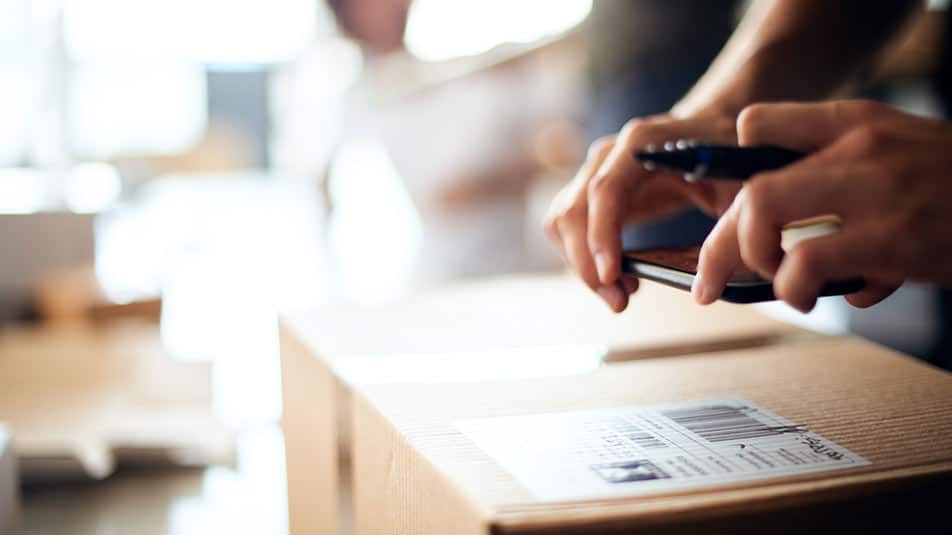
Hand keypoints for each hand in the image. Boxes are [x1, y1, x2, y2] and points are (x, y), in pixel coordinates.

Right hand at [544, 113, 740, 311]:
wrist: (710, 127)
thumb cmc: (725, 155)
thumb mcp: (739, 187)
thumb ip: (727, 231)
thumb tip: (704, 289)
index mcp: (642, 142)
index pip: (605, 190)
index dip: (602, 235)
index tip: (611, 276)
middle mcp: (609, 153)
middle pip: (573, 211)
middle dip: (587, 264)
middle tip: (618, 302)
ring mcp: (593, 170)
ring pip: (562, 222)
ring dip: (580, 264)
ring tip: (620, 293)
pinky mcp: (588, 190)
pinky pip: (566, 226)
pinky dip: (580, 257)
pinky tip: (614, 275)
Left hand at [695, 99, 951, 311]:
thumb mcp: (900, 153)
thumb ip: (843, 179)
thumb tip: (798, 248)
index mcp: (854, 122)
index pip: (760, 124)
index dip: (729, 165)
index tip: (721, 208)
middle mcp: (857, 148)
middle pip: (749, 185)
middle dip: (718, 241)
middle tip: (712, 277)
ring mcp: (873, 191)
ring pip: (763, 211)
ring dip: (753, 260)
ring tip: (777, 284)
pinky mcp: (892, 237)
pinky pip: (807, 263)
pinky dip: (795, 289)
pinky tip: (816, 298)